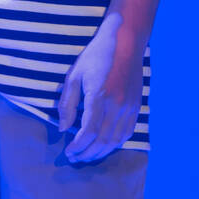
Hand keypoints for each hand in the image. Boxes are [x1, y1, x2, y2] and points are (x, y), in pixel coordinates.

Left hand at [56, 16, 143, 161]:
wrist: (125, 41)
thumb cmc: (96, 56)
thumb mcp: (74, 75)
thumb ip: (67, 104)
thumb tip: (62, 128)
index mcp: (99, 95)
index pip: (89, 131)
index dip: (78, 146)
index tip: (68, 152)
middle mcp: (117, 104)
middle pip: (103, 140)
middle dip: (87, 153)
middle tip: (75, 158)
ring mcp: (130, 106)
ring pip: (116, 140)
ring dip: (101, 152)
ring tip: (87, 155)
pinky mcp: (137, 106)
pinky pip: (127, 132)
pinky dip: (115, 143)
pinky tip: (104, 145)